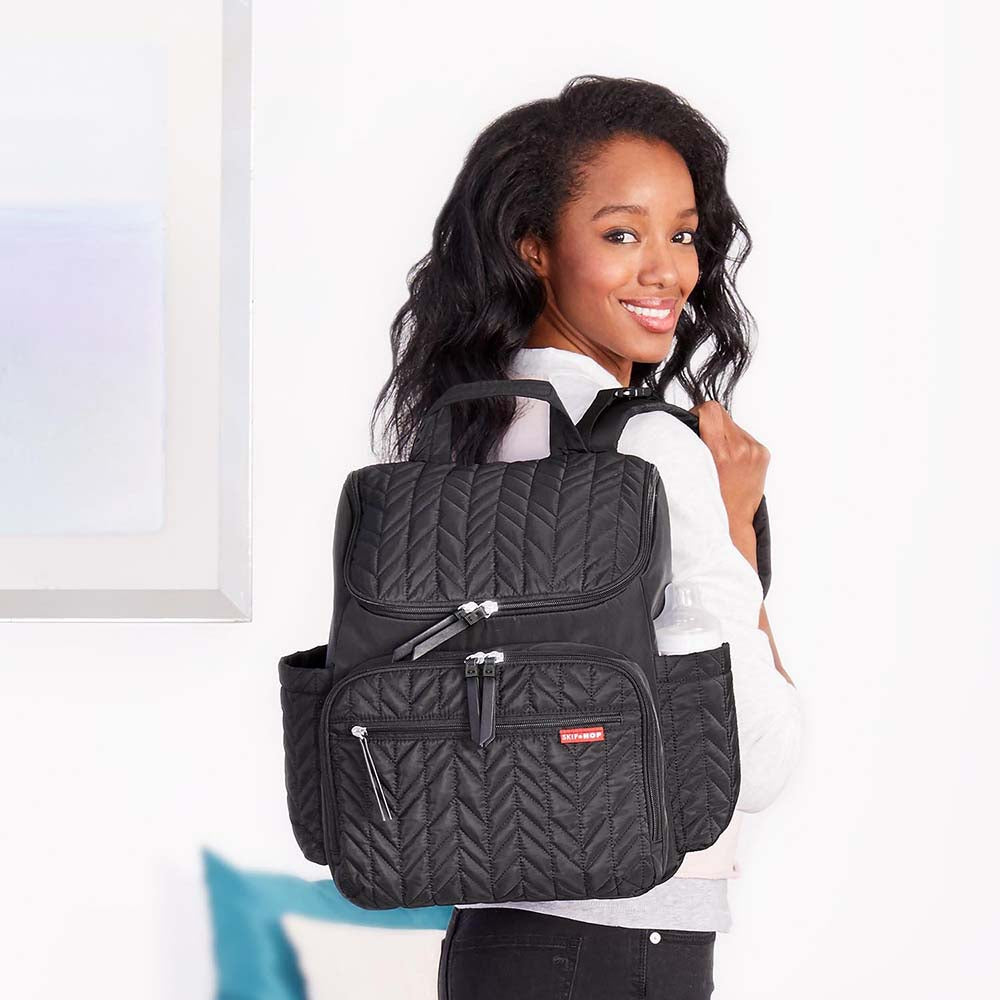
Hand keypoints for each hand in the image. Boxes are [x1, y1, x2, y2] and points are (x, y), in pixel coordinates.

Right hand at [689, 400, 769, 529]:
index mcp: (721, 452)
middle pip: (722, 414)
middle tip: (706, 442)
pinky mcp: (762, 453)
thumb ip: (695, 443)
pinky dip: (737, 443)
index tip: (695, 422)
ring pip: (733, 425)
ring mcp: (754, 451)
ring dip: (725, 435)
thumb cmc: (711, 500)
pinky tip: (732, 461)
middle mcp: (741, 449)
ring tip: (720, 457)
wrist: (733, 520)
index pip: (711, 410)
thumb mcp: (696, 470)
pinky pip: (745, 436)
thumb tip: (695, 421)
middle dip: (711, 424)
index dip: (699, 413)